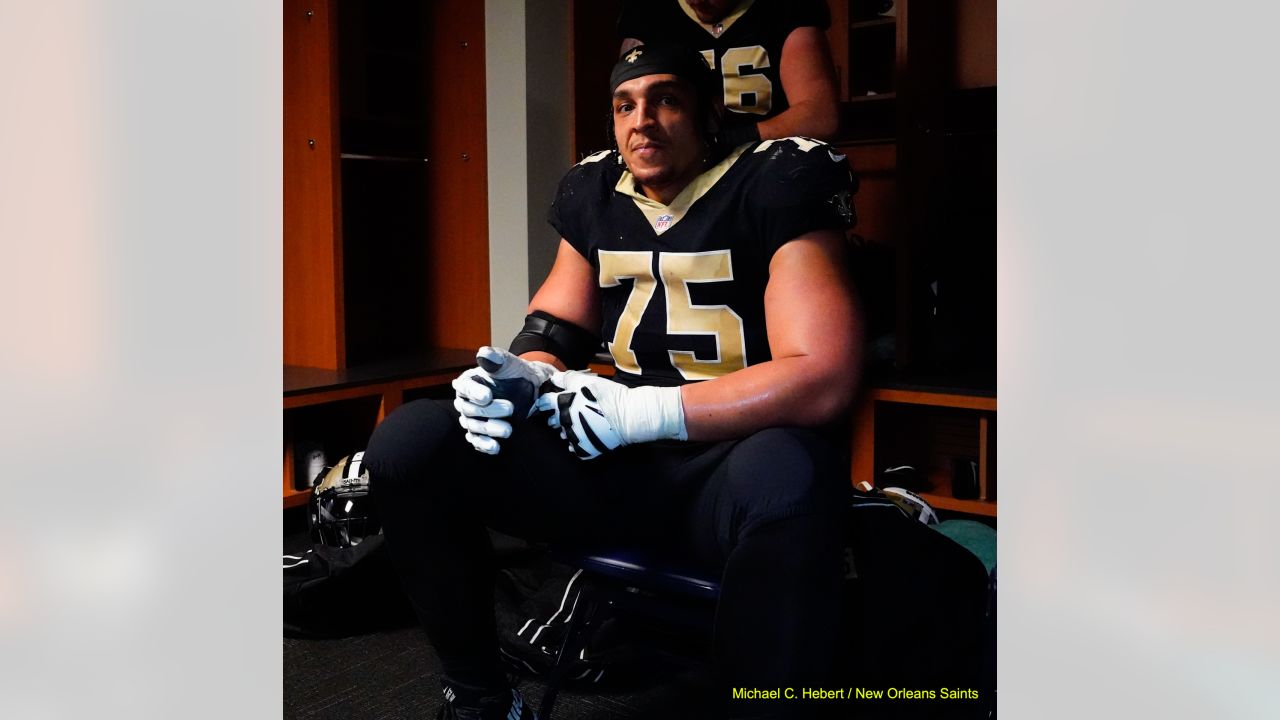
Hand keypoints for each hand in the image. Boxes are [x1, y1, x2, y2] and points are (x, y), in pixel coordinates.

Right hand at [452, 346, 557, 454]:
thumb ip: (497, 358)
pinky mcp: (480, 433)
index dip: (474, 392)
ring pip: (474, 427)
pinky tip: (496, 447)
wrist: (531, 389)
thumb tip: (483, 353)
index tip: (487, 396)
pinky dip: (485, 445)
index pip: (464, 388)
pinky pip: (477, 441)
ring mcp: (472, 418)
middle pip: (470, 410)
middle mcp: (466, 401)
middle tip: (510, 408)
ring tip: (508, 430)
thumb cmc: (516, 373)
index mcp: (469, 381)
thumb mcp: (509, 363)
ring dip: (490, 430)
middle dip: (489, 411)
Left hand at [533, 371, 685, 459]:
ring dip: (567, 430)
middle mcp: (565, 423)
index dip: (543, 401)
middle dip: (556, 417)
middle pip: (553, 421)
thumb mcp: (586, 381)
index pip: (544, 402)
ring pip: (564, 435)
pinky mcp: (585, 449)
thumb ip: (567, 378)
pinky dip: (577, 443)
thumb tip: (554, 378)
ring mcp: (575, 438)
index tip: (544, 403)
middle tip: (564, 413)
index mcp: (564, 405)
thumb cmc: (608, 396)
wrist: (629, 415)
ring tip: (576, 425)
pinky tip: (584, 437)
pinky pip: (574, 448)